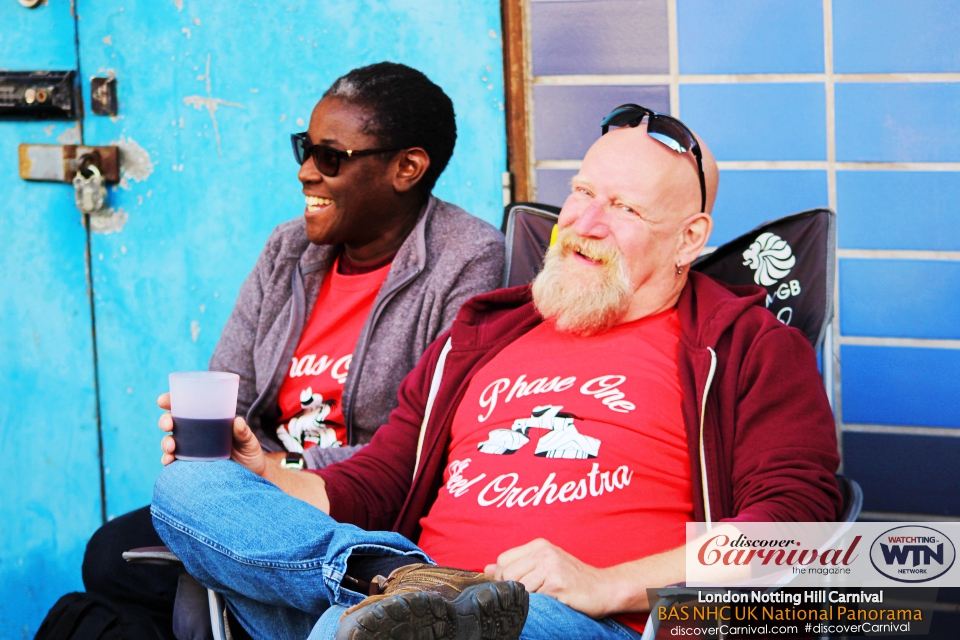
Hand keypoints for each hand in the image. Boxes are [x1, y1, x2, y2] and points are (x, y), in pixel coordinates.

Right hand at [157, 393, 266, 475]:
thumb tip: (238, 422)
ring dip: (165, 443)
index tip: (162, 401)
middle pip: (173, 423)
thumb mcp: (249, 441)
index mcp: (207, 420)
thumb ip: (244, 433)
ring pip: (170, 442)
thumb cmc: (249, 453)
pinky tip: (168, 461)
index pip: (186, 407)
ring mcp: (192, 450)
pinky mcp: (190, 466)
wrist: (251, 476)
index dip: (171, 401)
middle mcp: (196, 433)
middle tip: (168, 425)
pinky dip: (168, 461)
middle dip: (165, 421)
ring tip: (170, 447)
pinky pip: (174, 462)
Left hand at [484, 538, 614, 617]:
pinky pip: (534, 598)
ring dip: (528, 599)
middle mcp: (544, 552)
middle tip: (532, 596)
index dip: (504, 577)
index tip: (515, 587)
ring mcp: (550, 566)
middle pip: (507, 574)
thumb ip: (517, 565)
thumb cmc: (574, 579)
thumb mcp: (545, 566)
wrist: (604, 588)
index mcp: (539, 545)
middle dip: (513, 589)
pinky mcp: (557, 583)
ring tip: (544, 598)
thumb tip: (487, 569)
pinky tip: (552, 601)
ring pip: (518, 587)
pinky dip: (539, 604)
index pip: (503, 559)